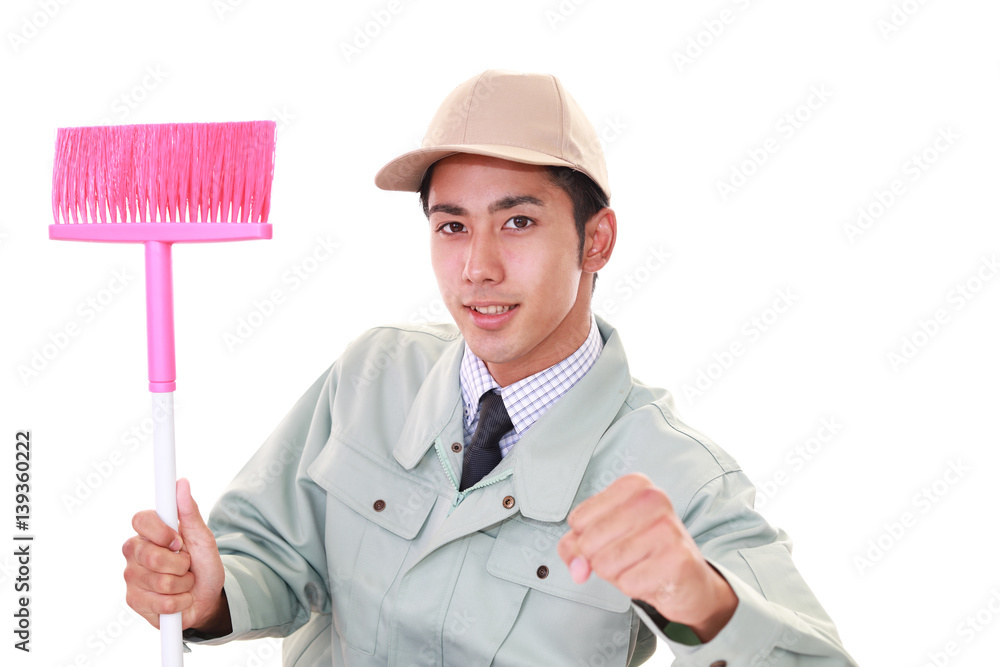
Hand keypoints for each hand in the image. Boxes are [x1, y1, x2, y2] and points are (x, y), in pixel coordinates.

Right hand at [122, 478, 231, 634]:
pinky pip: (162, 604)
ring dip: (183, 584)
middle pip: (152, 556)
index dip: (161, 532)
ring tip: (184, 582)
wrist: (207, 598)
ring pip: (160, 581)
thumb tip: (181, 482)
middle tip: (186, 565)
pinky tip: (179, 599)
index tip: (178, 541)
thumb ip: (189, 512)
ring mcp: (131, 578)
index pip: (140, 520)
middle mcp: (134, 552)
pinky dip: (180, 602)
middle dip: (180, 563)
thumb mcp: (203, 538)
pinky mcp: (134, 601)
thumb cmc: (202, 564)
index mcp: (148, 532)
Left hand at [557, 473, 736, 641]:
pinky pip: (627, 583)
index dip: (586, 540)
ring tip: (641, 566)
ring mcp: (667, 528)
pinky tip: (653, 578)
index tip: (614, 539)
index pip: (579, 520)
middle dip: (600, 559)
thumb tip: (577, 568)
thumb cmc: (644, 554)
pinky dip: (635, 588)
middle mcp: (653, 499)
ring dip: (618, 574)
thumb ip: (575, 546)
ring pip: (605, 563)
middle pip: (589, 542)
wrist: (690, 581)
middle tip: (629, 557)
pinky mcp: (676, 560)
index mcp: (634, 485)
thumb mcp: (604, 539)